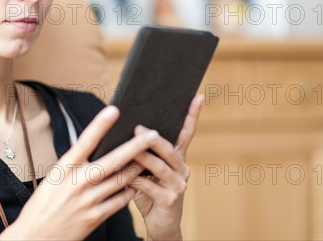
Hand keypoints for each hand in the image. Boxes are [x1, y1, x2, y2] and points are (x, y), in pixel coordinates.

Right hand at [0, 105, 158, 240]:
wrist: (34, 236)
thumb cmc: (43, 205)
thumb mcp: (53, 178)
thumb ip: (75, 165)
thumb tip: (96, 149)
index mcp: (64, 168)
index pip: (85, 141)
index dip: (100, 125)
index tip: (114, 110)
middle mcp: (77, 183)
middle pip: (112, 161)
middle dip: (135, 147)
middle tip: (152, 135)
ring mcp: (87, 201)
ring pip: (121, 181)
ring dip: (136, 169)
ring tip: (148, 158)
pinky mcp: (94, 218)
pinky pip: (119, 201)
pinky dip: (129, 191)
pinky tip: (135, 184)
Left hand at [129, 94, 203, 240]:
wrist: (160, 225)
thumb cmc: (150, 193)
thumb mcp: (148, 171)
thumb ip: (142, 155)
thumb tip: (124, 132)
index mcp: (178, 158)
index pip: (186, 133)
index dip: (192, 115)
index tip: (197, 96)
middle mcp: (182, 169)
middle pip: (170, 148)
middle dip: (154, 137)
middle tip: (139, 126)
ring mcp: (178, 185)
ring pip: (160, 166)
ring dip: (144, 156)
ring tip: (131, 148)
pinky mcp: (169, 200)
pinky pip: (150, 187)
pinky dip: (135, 181)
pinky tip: (124, 177)